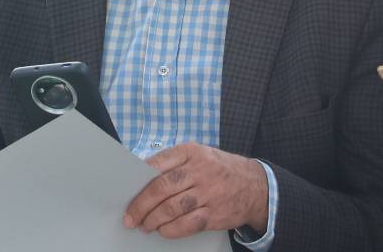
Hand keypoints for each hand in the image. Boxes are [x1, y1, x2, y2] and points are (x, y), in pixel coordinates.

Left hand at [123, 143, 268, 239]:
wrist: (256, 186)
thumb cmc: (220, 170)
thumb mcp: (200, 155)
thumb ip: (175, 164)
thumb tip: (143, 179)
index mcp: (191, 152)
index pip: (158, 163)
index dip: (139, 179)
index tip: (127, 191)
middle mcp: (199, 170)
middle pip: (162, 188)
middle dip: (141, 205)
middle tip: (130, 216)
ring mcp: (208, 192)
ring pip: (172, 208)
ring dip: (153, 219)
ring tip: (144, 225)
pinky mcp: (214, 214)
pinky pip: (187, 224)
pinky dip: (171, 230)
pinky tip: (163, 230)